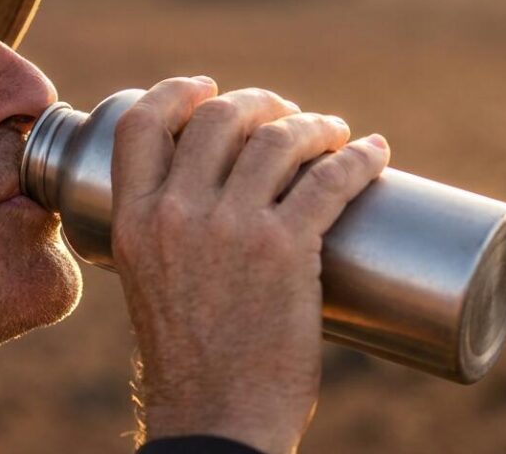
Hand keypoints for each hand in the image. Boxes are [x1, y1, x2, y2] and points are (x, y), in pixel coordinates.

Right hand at [111, 76, 389, 453]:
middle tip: (283, 115)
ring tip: (331, 131)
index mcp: (133, 220)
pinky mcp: (286, 248)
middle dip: (257, 102)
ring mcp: (231, 228)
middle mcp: (176, 213)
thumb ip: (167, 236)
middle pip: (216, 118)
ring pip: (275, 139)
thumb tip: (214, 198)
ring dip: (311, 123)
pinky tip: (373, 152)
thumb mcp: (150, 283)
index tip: (206, 88)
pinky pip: (328, 179)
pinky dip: (357, 158)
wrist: (217, 417)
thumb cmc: (190, 362)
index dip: (175, 92)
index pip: (139, 124)